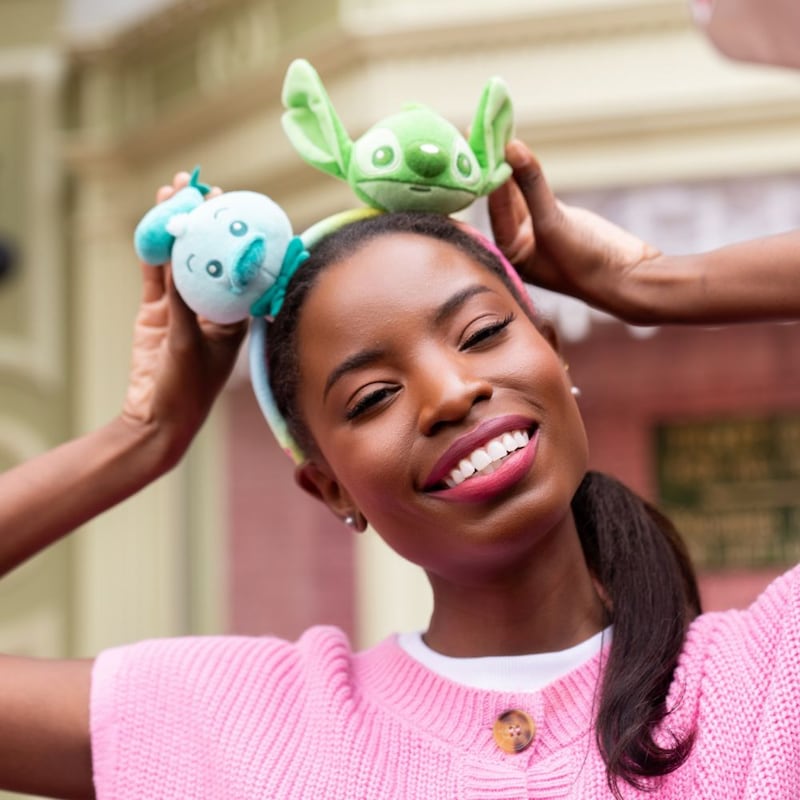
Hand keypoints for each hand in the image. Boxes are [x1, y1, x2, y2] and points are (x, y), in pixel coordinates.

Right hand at [121, 172, 246, 469]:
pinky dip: (152, 250)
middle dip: (204, 220)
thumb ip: (183, 304)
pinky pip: (156, 274)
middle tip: (199, 185)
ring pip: (180, 259)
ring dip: (175, 227)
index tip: (234, 203)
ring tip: (172, 190)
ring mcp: (185, 308)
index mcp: (237, 317)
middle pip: (210, 255)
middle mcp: (215, 308)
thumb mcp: (189, 344)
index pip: (239, 266)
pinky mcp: (158, 312)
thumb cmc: (187, 389)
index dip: (236, 234)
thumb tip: (179, 261)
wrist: (156, 418)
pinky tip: (152, 221)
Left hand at [488, 140, 660, 315]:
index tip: (478, 141)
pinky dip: (527, 170)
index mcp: (507, 254)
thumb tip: (511, 146)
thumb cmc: (586, 262)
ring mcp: (534, 230)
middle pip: (500, 197)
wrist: (626, 277)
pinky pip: (534, 189)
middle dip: (493, 165)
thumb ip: (531, 184)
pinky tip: (515, 147)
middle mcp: (515, 243)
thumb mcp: (554, 222)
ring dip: (509, 164)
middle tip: (478, 129)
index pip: (493, 206)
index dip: (488, 172)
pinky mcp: (554, 218)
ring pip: (517, 190)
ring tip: (495, 131)